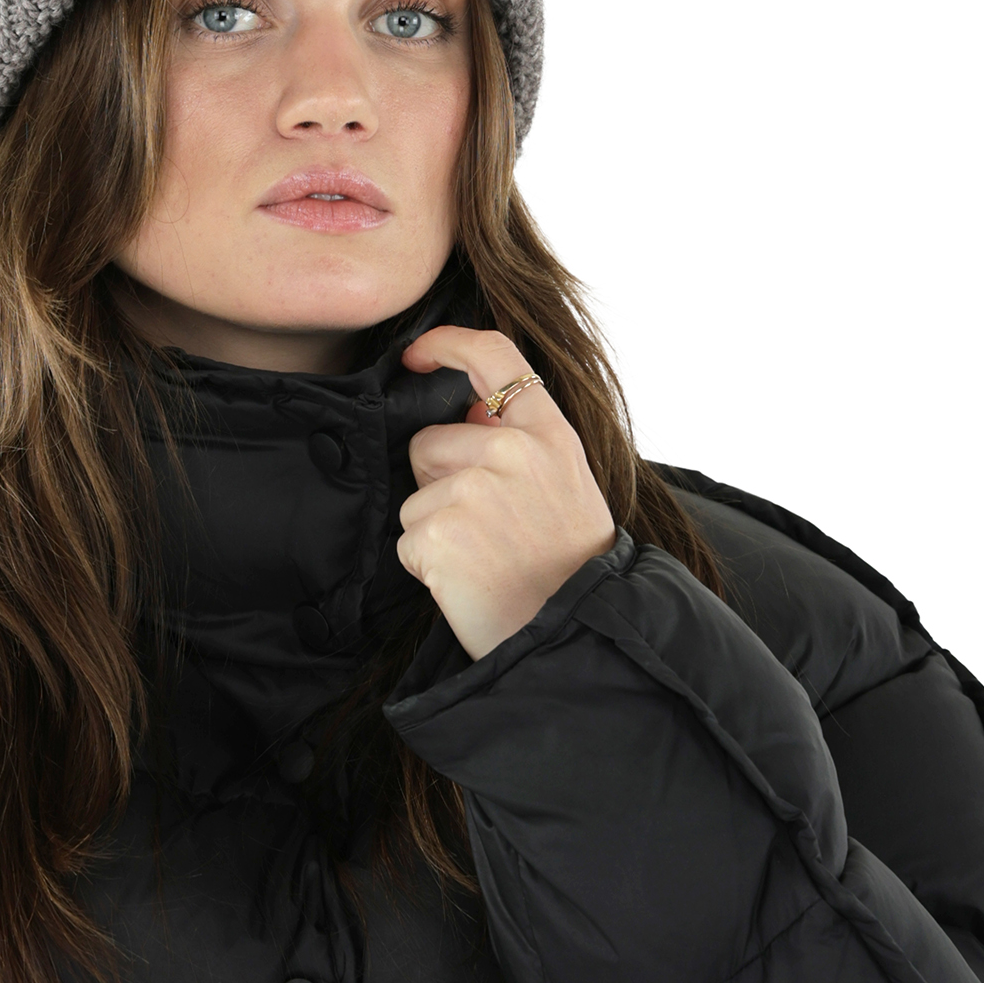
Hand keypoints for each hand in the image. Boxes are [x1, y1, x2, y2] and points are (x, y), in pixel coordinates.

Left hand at [398, 326, 618, 659]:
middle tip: (487, 531)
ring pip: (414, 494)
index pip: (495, 356)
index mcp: (549, 434)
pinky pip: (408, 538)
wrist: (576, 638)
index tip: (417, 353)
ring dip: (434, 527)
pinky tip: (467, 581)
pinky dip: (427, 565)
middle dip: (438, 482)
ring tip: (483, 559)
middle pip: (429, 442)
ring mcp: (473, 488)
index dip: (447, 343)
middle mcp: (513, 451)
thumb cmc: (567, 569)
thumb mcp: (563, 486)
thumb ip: (519, 441)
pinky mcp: (438, 530)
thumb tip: (468, 407)